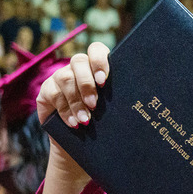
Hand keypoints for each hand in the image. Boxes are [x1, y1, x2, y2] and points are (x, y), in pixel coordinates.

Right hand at [36, 42, 109, 178]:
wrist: (83, 143)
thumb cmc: (106, 124)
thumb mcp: (115, 110)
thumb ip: (120, 99)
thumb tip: (144, 101)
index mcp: (98, 67)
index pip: (97, 49)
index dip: (100, 61)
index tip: (104, 81)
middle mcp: (78, 68)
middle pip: (78, 61)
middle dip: (87, 83)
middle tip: (95, 104)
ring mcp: (60, 77)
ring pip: (64, 78)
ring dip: (76, 101)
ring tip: (86, 120)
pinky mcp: (47, 90)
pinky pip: (53, 94)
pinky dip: (65, 110)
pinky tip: (74, 123)